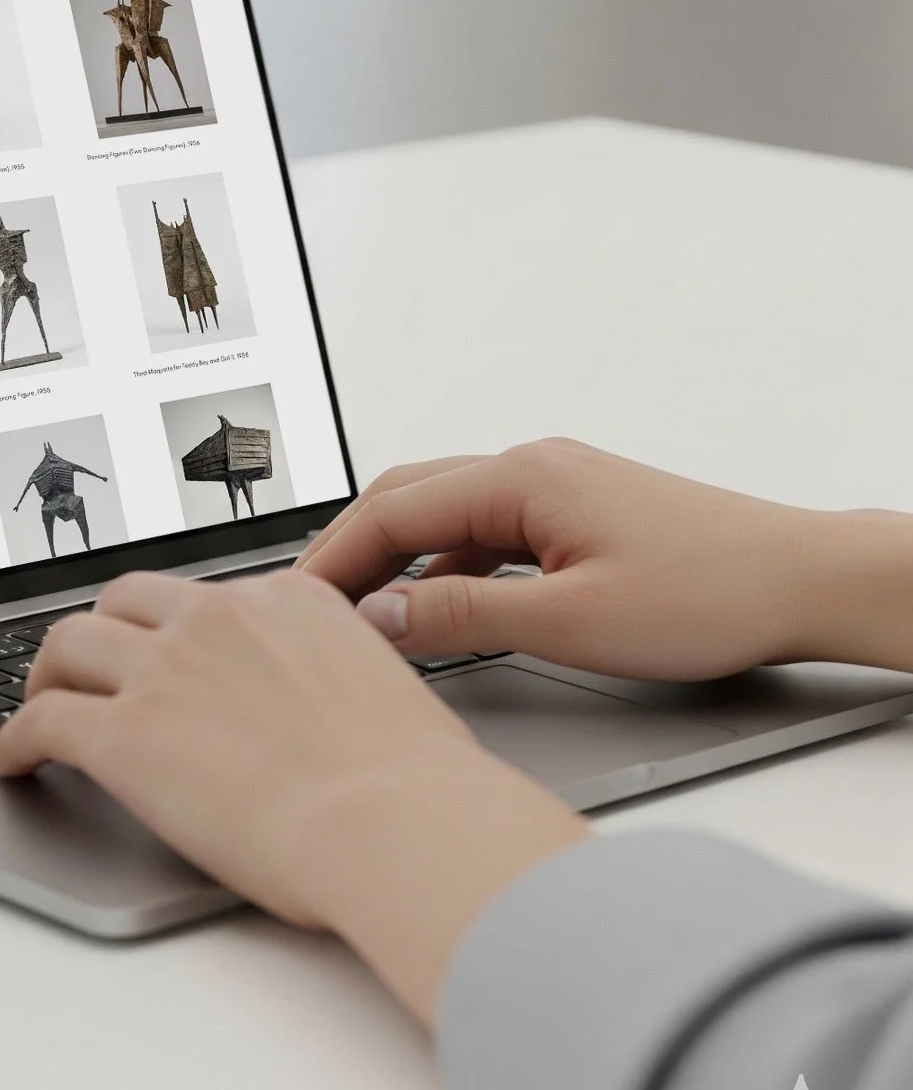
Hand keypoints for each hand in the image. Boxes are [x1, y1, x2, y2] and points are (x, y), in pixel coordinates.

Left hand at [0, 569, 582, 1022]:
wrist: (396, 819)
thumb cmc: (413, 781)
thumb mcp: (382, 690)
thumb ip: (335, 680)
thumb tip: (329, 714)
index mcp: (286, 600)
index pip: (206, 597)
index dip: (174, 627)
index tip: (165, 650)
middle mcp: (218, 617)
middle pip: (125, 601)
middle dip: (102, 632)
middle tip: (91, 669)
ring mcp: (165, 669)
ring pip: (69, 642)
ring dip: (48, 673)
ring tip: (41, 703)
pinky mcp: (123, 734)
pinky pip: (43, 719)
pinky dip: (17, 737)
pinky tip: (16, 760)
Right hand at [302, 438, 912, 677]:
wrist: (798, 579)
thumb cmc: (708, 593)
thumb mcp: (570, 622)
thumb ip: (464, 618)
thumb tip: (379, 618)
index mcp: (523, 477)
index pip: (393, 508)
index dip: (333, 559)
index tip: (291, 604)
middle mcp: (533, 466)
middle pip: (410, 498)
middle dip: (352, 551)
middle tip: (306, 610)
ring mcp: (557, 486)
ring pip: (448, 516)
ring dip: (399, 560)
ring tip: (357, 617)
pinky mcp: (579, 514)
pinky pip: (489, 532)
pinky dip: (450, 568)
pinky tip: (438, 613)